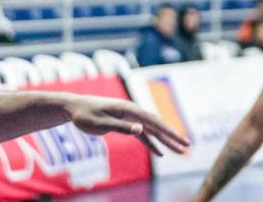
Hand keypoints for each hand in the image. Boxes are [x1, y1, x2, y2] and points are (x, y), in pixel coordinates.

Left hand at [64, 95, 189, 155]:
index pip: (154, 122)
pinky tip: (160, 153)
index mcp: (130, 109)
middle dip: (173, 137)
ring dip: (166, 141)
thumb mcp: (101, 123)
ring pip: (153, 131)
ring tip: (179, 150)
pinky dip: (152, 144)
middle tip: (187, 147)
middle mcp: (135, 112)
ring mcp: (132, 118)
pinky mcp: (127, 124)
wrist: (75, 108)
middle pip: (158, 126)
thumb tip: (142, 130)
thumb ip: (121, 127)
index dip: (169, 132)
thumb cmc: (86, 115)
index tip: (181, 141)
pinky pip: (143, 135)